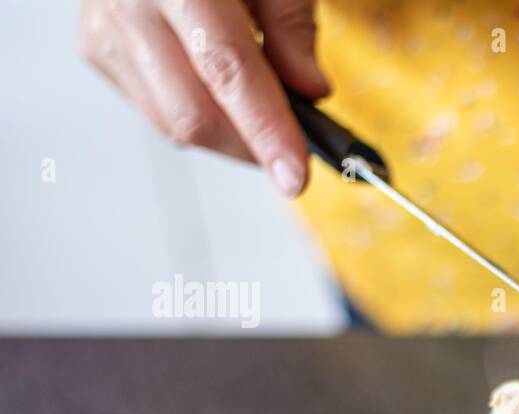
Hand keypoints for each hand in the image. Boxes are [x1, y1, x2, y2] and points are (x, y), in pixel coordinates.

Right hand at [78, 0, 329, 195]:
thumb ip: (293, 26)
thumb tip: (309, 91)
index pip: (226, 69)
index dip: (266, 129)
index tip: (295, 178)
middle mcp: (129, 2)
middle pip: (193, 114)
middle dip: (250, 147)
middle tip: (290, 148)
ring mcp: (104, 29)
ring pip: (173, 123)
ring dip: (227, 134)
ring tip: (254, 103)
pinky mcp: (96, 49)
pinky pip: (156, 111)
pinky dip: (198, 113)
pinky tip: (212, 84)